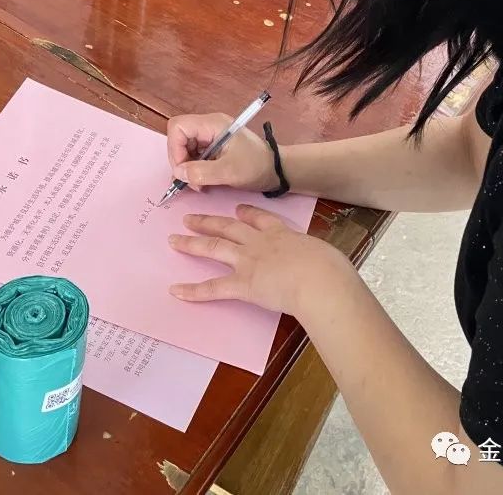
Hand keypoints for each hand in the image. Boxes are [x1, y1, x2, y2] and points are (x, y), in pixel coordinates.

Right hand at [167, 113, 278, 192]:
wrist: (276, 171)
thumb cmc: (256, 166)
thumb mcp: (229, 172)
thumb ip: (201, 172)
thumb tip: (178, 173)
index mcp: (213, 124)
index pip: (178, 127)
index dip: (175, 148)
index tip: (183, 170)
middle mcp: (209, 127)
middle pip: (179, 138)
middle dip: (180, 161)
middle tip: (191, 182)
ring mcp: (210, 137)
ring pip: (184, 149)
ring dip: (187, 168)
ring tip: (199, 184)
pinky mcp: (213, 148)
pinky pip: (193, 156)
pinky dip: (194, 170)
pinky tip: (203, 181)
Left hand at [168, 204, 352, 315]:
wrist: (319, 279)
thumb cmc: (328, 268)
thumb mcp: (323, 254)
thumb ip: (313, 256)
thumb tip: (320, 264)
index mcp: (282, 234)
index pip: (260, 219)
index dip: (246, 214)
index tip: (237, 210)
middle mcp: (260, 243)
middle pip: (229, 227)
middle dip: (208, 222)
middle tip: (189, 218)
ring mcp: (248, 261)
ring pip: (214, 248)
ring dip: (192, 243)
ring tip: (174, 240)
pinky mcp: (242, 284)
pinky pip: (213, 288)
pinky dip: (192, 291)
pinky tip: (175, 291)